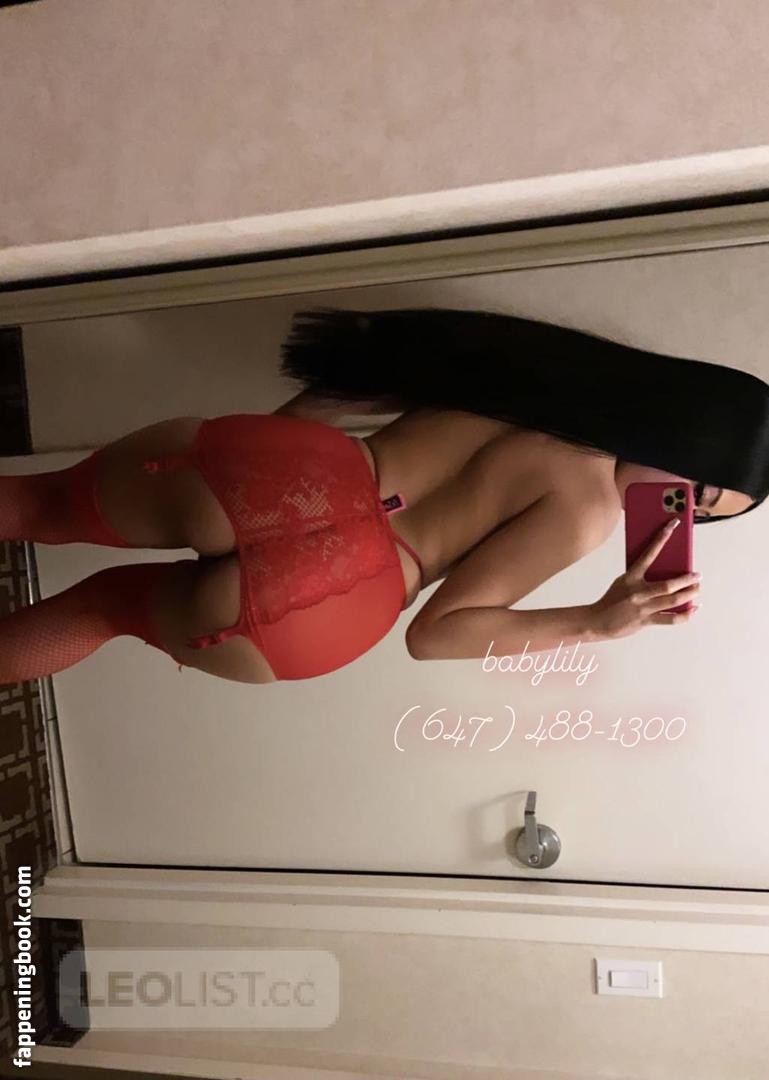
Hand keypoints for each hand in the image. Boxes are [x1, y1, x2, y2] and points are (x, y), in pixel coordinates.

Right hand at [589, 519, 700, 639]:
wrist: (597, 621)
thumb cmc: (611, 600)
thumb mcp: (623, 582)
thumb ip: (640, 576)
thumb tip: (664, 571)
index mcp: (631, 577)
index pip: (649, 553)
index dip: (662, 538)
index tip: (673, 525)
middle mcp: (638, 592)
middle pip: (669, 585)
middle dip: (687, 579)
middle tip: (697, 575)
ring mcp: (643, 608)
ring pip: (674, 601)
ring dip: (690, 594)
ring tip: (697, 589)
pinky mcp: (646, 621)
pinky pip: (671, 619)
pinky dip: (686, 614)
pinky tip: (693, 608)